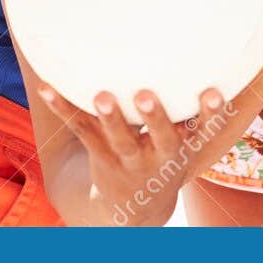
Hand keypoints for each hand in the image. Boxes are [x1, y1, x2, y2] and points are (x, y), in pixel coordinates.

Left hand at [36, 84, 234, 226]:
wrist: (137, 207)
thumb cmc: (166, 155)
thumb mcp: (187, 142)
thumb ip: (192, 111)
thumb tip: (203, 55)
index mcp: (185, 147)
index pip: (205, 131)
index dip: (211, 113)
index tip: (214, 93)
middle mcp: (159, 156)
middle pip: (159, 138)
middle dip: (154, 117)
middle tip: (145, 95)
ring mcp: (128, 159)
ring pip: (119, 139)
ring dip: (110, 118)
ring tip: (102, 96)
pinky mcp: (101, 156)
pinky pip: (82, 131)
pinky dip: (64, 109)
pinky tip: (48, 88)